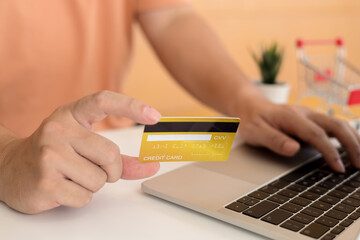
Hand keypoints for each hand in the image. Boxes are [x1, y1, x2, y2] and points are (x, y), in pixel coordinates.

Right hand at [0, 91, 160, 213]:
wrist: (9, 169)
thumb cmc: (54, 154)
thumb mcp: (84, 145)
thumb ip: (121, 157)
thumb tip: (152, 165)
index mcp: (71, 114)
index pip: (104, 100)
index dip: (132, 106)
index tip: (155, 116)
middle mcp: (58, 129)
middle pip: (110, 155)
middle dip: (111, 171)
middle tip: (96, 170)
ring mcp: (49, 154)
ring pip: (100, 179)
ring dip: (94, 184)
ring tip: (72, 176)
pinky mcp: (45, 181)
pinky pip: (85, 196)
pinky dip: (81, 197)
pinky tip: (62, 187)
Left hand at [238, 98, 359, 172]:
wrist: (252, 107)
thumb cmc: (252, 120)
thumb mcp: (254, 132)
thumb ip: (273, 140)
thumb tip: (294, 149)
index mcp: (291, 116)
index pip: (316, 134)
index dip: (330, 151)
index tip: (340, 167)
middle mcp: (304, 113)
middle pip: (336, 125)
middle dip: (352, 144)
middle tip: (359, 165)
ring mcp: (310, 116)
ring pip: (339, 124)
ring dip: (354, 140)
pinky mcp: (312, 121)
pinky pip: (334, 127)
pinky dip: (347, 137)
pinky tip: (354, 148)